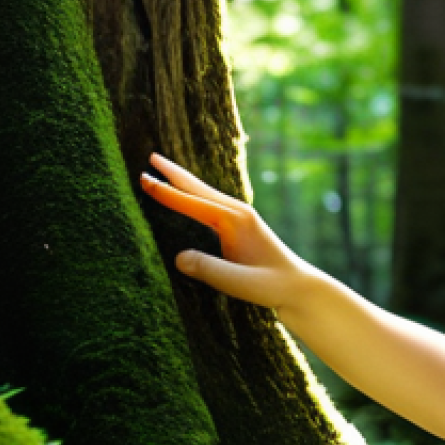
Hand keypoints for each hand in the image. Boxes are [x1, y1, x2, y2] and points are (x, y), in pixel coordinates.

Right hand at [140, 153, 307, 310]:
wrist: (300, 287)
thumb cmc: (272, 286)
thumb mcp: (240, 283)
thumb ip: (210, 270)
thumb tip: (178, 258)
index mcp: (235, 221)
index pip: (193, 203)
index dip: (167, 192)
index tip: (144, 178)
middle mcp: (237, 213)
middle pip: (199, 188)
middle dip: (173, 173)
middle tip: (150, 157)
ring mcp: (240, 217)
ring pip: (205, 193)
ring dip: (182, 181)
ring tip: (162, 168)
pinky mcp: (240, 226)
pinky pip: (210, 204)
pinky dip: (194, 194)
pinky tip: (188, 196)